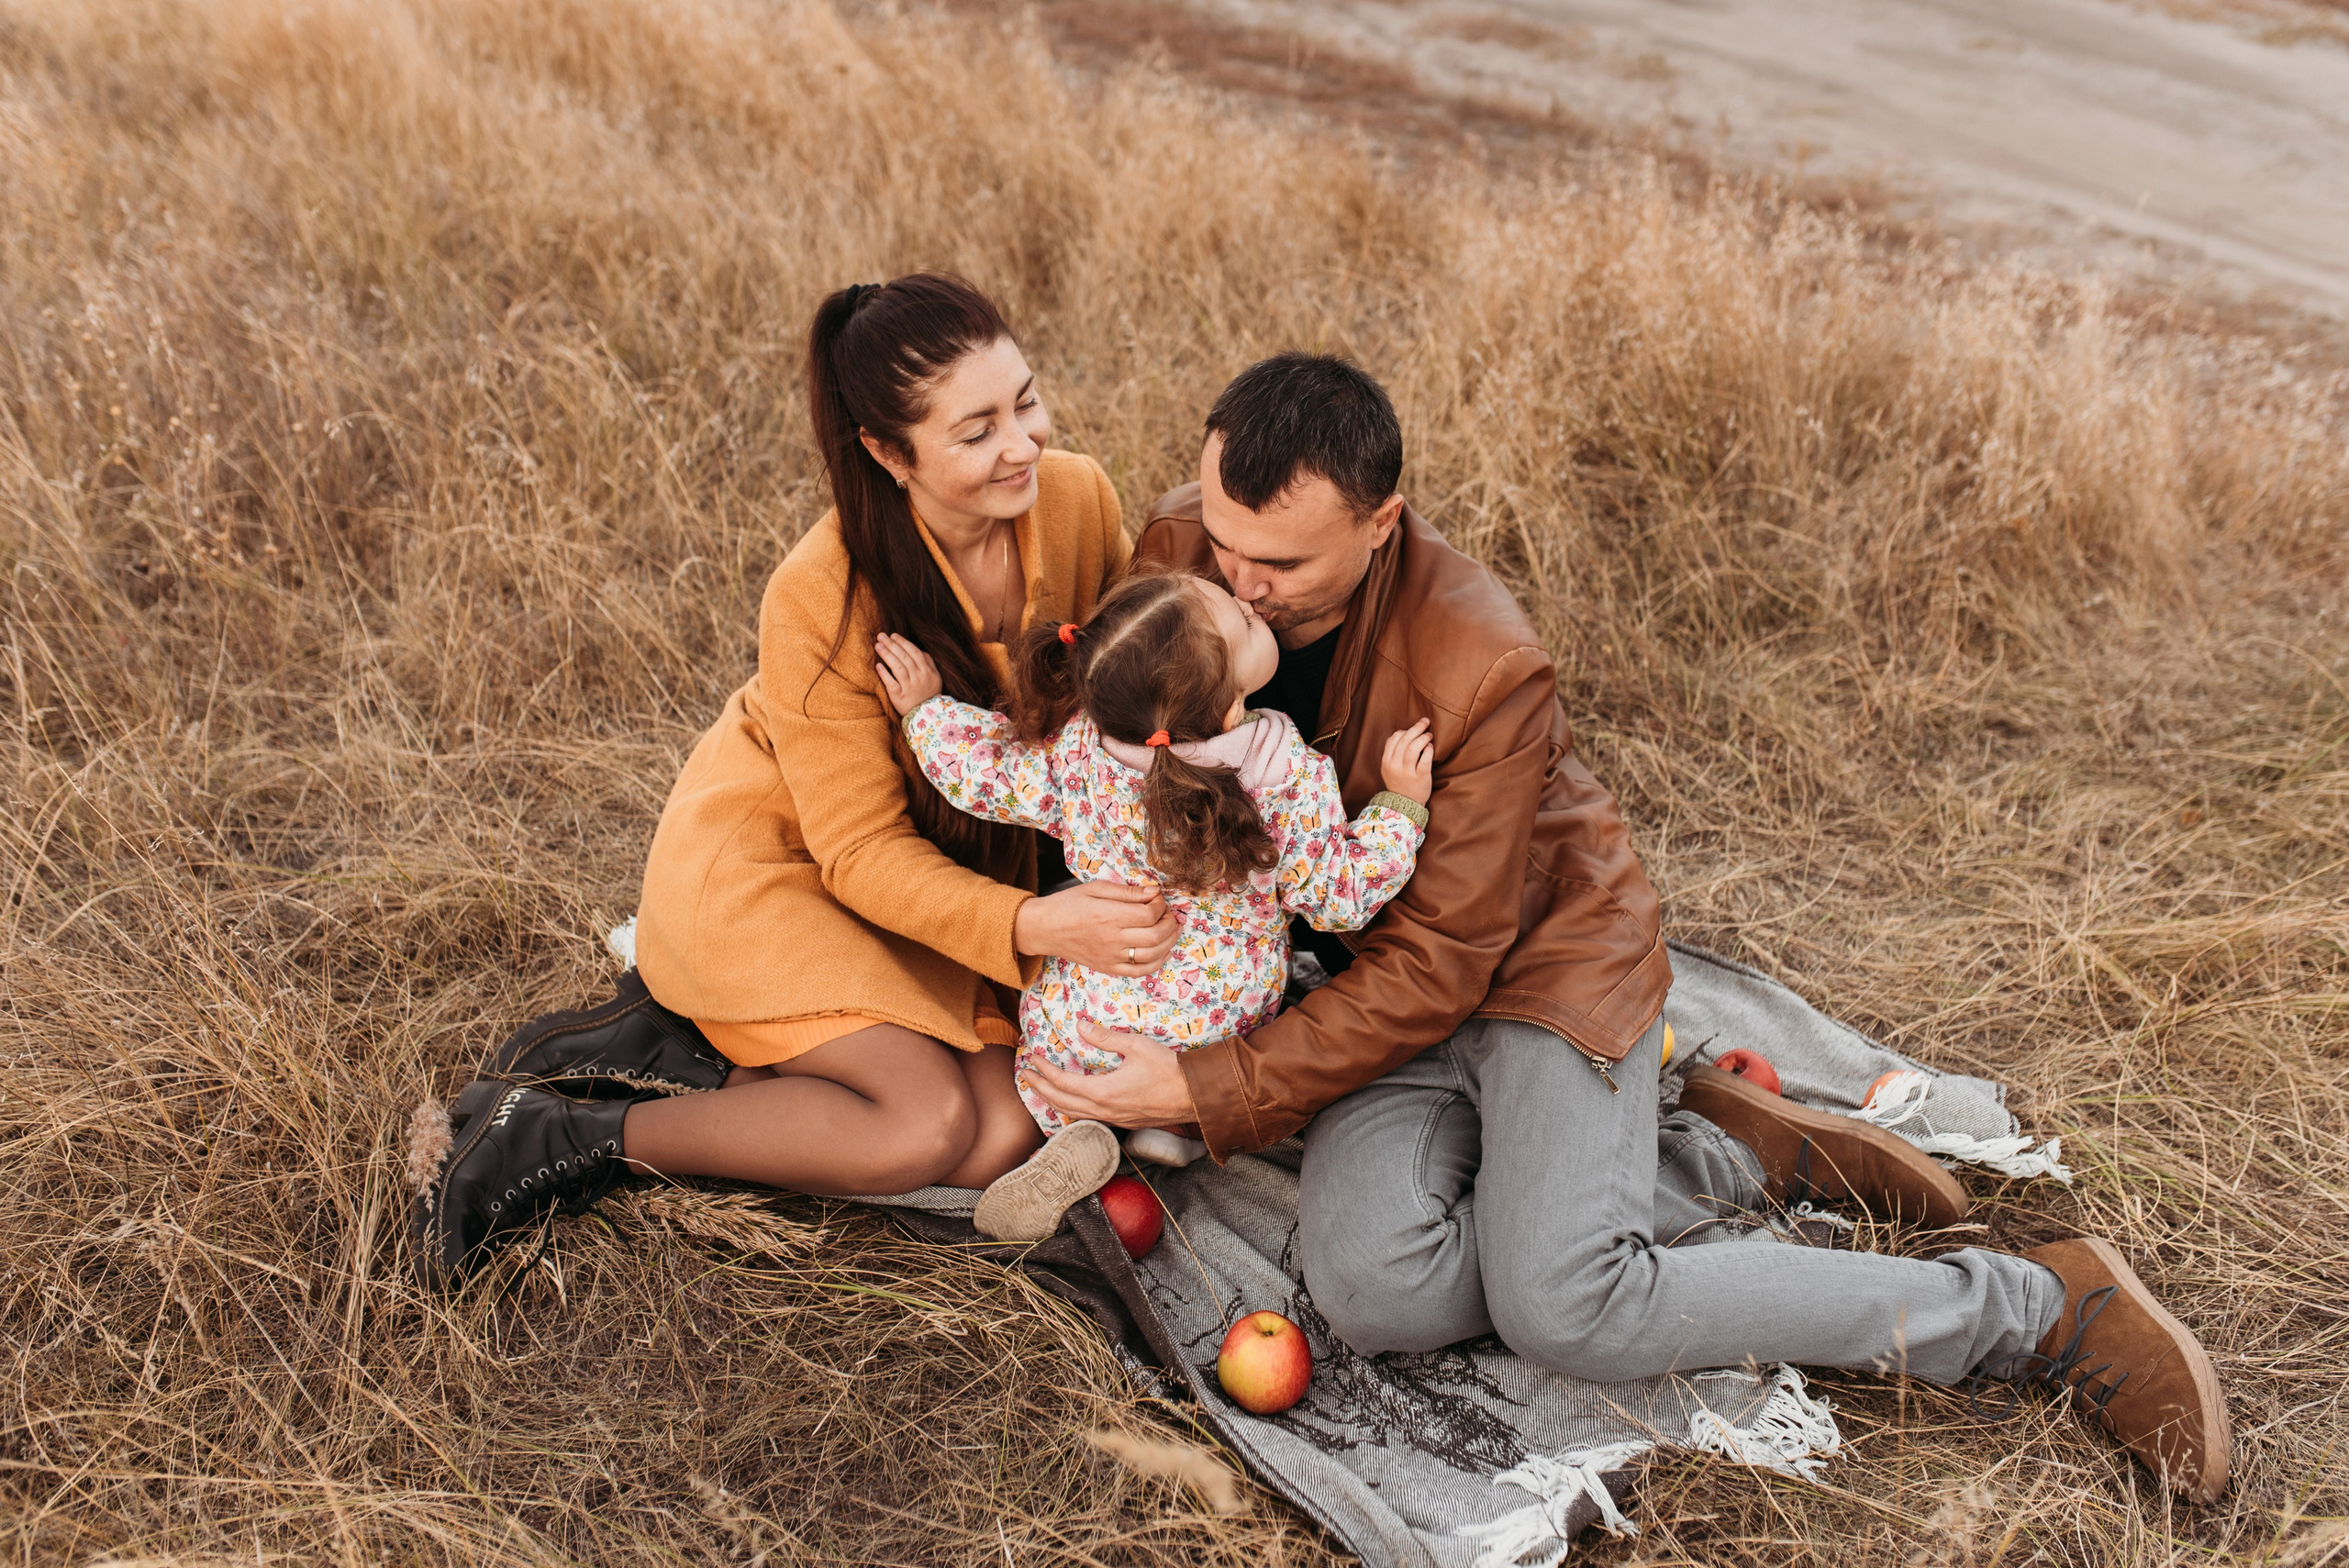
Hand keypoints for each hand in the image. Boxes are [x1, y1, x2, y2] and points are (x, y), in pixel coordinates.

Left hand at [873, 632, 941, 715]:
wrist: (927, 717)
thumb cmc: (929, 694)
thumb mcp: (935, 677)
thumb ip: (928, 662)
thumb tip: (918, 649)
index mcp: (927, 672)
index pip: (914, 653)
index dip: (903, 643)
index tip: (893, 635)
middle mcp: (919, 678)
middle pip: (904, 658)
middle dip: (892, 645)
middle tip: (881, 636)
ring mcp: (909, 688)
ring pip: (897, 668)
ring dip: (887, 655)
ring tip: (878, 646)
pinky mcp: (899, 697)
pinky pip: (891, 683)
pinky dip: (884, 674)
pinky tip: (878, 665)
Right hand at [1014, 880, 1177, 977]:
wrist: (1045, 929)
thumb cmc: (1069, 904)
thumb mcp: (1096, 888)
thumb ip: (1127, 891)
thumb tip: (1154, 891)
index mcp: (1108, 915)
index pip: (1149, 913)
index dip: (1160, 904)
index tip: (1157, 897)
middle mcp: (1111, 939)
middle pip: (1155, 935)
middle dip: (1169, 922)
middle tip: (1168, 913)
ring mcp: (1110, 957)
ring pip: (1152, 955)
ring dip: (1169, 941)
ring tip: (1171, 929)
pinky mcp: (1108, 968)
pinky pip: (1139, 971)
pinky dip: (1157, 962)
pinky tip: (1162, 951)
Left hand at [1022, 1023, 1203, 1128]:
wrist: (1194, 1096)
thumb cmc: (1168, 1069)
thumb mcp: (1136, 1046)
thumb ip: (1105, 1038)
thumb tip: (1080, 1026)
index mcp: (1103, 1092)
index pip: (1062, 1082)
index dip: (1043, 1070)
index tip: (1031, 1058)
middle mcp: (1104, 1111)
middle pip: (1061, 1103)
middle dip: (1039, 1089)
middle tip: (1025, 1076)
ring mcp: (1113, 1120)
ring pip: (1073, 1114)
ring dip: (1053, 1101)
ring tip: (1041, 1090)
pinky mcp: (1123, 1122)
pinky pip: (1087, 1119)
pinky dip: (1071, 1110)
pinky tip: (1071, 1103)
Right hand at [1380, 718, 1433, 804]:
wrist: (1405, 805)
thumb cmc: (1400, 783)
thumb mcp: (1389, 768)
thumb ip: (1393, 752)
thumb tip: (1404, 732)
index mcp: (1386, 762)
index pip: (1394, 738)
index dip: (1405, 730)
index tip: (1413, 728)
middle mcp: (1395, 766)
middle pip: (1405, 740)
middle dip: (1416, 728)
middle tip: (1425, 722)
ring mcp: (1407, 773)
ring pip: (1414, 748)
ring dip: (1423, 737)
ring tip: (1429, 735)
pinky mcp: (1421, 778)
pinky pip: (1425, 760)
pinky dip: (1429, 750)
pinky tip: (1431, 747)